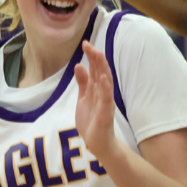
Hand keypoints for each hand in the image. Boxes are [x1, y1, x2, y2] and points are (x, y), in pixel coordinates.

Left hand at [74, 41, 117, 161]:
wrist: (98, 143)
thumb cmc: (91, 121)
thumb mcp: (84, 98)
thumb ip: (83, 83)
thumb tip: (79, 65)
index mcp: (97, 89)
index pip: (95, 69)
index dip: (91, 56)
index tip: (85, 44)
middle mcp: (103, 92)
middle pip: (101, 71)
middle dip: (95, 58)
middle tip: (89, 45)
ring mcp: (105, 102)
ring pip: (105, 81)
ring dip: (102, 68)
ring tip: (98, 54)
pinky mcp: (106, 113)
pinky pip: (107, 99)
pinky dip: (106, 88)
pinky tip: (104, 78)